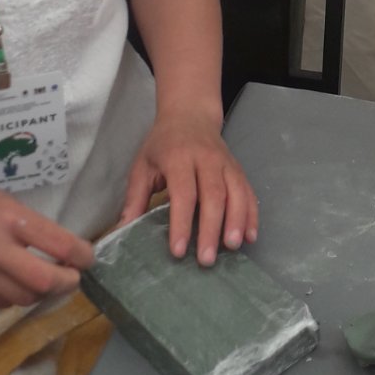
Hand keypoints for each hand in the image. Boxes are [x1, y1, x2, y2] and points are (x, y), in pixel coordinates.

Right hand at [0, 182, 95, 309]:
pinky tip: (16, 282)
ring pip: (25, 298)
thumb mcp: (8, 202)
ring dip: (43, 291)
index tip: (87, 257)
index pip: (58, 245)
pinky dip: (17, 295)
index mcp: (8, 219)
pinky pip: (3, 304)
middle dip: (67, 282)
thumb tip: (70, 252)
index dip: (82, 255)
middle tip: (72, 276)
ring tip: (46, 279)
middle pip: (43, 282)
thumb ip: (36, 227)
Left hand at [119, 109, 258, 265]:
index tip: (178, 250)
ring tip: (232, 248)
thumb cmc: (162, 144)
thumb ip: (135, 198)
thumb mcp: (142, 166)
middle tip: (206, 260)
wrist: (190, 115)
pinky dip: (251, 215)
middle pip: (214, 195)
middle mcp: (206, 159)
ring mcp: (226, 163)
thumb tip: (123, 231)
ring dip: (236, 222)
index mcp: (178, 157)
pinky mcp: (238, 169)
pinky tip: (250, 236)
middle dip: (211, 229)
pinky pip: (249, 192)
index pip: (183, 193)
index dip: (181, 222)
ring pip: (236, 193)